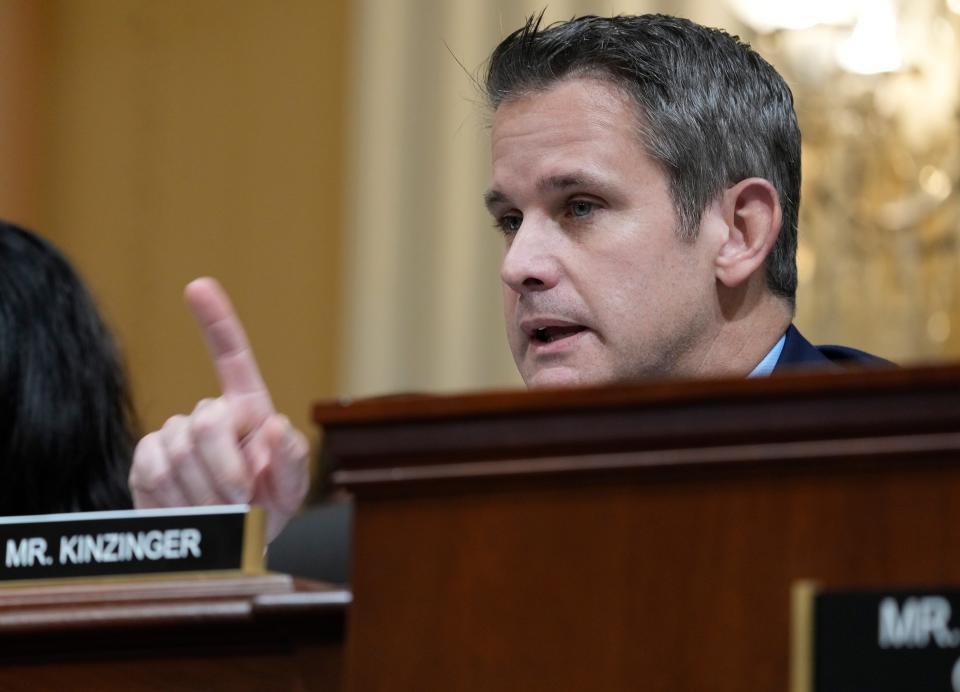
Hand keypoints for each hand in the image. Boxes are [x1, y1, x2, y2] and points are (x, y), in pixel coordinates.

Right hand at [129, 278, 308, 540]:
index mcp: (248, 409)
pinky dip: (173, 497)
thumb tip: (274, 427)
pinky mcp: (146, 460)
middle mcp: (209, 414)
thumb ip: (292, 460)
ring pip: (180, 450)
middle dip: (227, 471)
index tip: (197, 285)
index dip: (215, 321)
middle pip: (207, 421)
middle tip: (240, 502)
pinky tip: (187, 510)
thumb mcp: (292, 489)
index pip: (231, 357)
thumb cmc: (267, 509)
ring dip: (204, 492)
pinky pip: (152, 467)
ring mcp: (174, 434)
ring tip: (219, 511)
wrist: (228, 547)